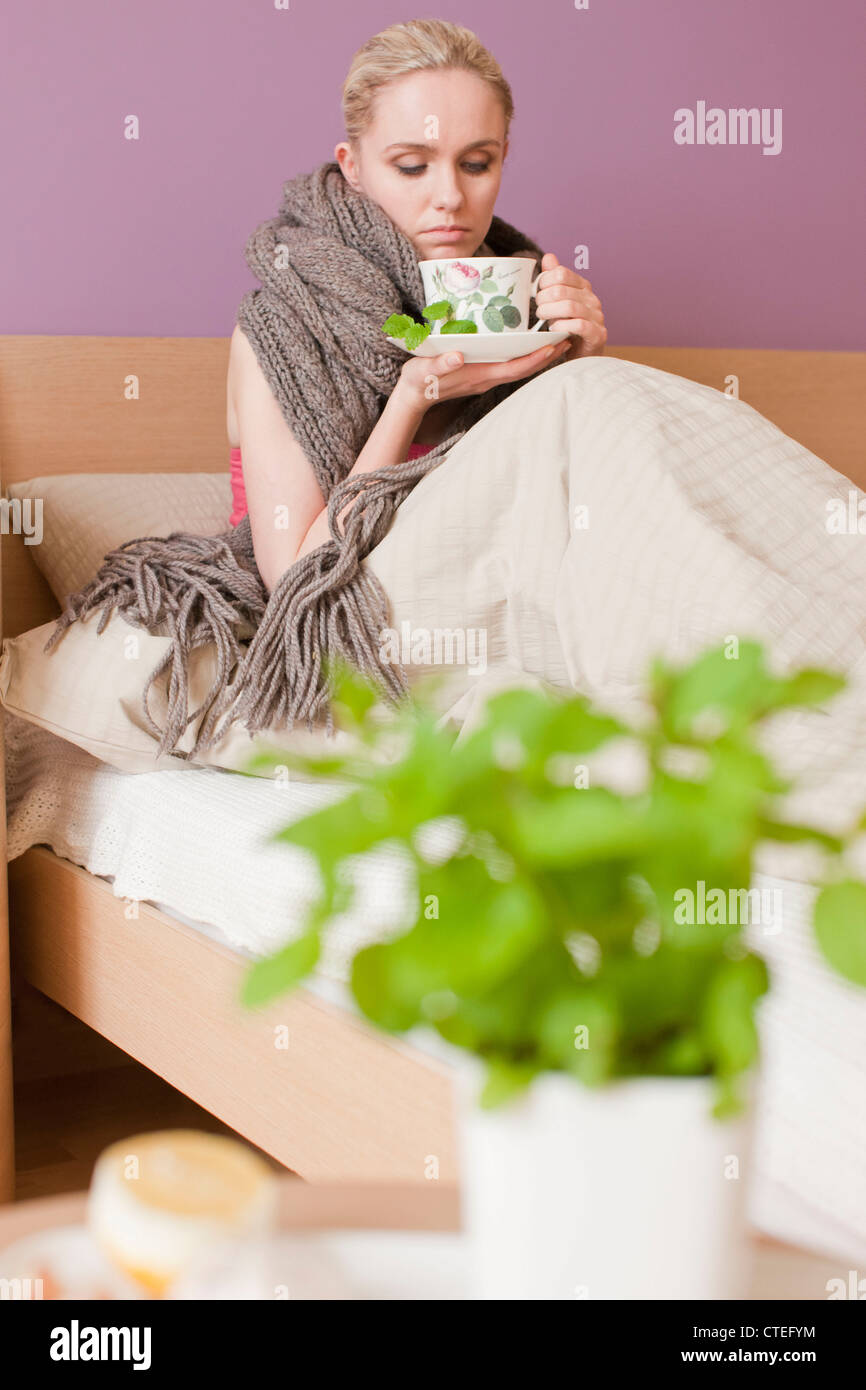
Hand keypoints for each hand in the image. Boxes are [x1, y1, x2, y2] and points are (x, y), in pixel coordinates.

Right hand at [398, 336, 571, 412]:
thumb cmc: (419, 381)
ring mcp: (486, 376)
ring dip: (539, 355)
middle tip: (567, 337)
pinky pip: (510, 365)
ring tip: (557, 339)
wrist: (413, 396)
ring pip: (520, 367)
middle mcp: (488, 377)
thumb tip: (458, 355)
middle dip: (546, 355)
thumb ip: (441, 363)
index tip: (554, 346)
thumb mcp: (425, 370)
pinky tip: (531, 344)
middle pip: (525, 368)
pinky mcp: (483, 373)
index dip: (535, 358)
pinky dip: (525, 355)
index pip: (515, 368)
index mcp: (479, 375)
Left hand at [533, 252, 606, 360]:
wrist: (583, 354)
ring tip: (542, 318)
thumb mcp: (559, 301)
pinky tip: (554, 329)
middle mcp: (592, 299)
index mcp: (583, 287)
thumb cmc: (568, 327)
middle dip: (544, 299)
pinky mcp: (597, 334)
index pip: (562, 273)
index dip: (544, 281)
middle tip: (537, 308)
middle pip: (562, 290)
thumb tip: (548, 257)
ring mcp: (597, 317)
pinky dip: (562, 326)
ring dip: (549, 312)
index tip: (537, 291)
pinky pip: (578, 325)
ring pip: (569, 307)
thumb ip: (555, 280)